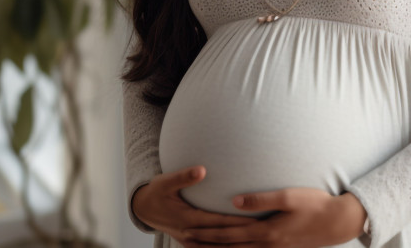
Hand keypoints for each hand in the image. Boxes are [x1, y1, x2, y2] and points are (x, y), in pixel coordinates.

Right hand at [131, 166, 249, 242]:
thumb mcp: (166, 181)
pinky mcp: (192, 243)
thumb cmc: (157, 191)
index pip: (218, 222)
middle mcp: (190, 234)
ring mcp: (190, 241)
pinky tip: (241, 246)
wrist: (144, 208)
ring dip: (237, 245)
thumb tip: (201, 169)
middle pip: (222, 237)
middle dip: (244, 235)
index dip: (237, 222)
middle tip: (265, 231)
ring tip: (259, 242)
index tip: (256, 219)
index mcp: (187, 219)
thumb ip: (183, 176)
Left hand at [182, 187, 366, 246]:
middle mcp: (266, 244)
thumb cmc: (315, 205)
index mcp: (266, 232)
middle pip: (229, 247)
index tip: (187, 230)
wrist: (338, 222)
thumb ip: (260, 199)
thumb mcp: (288, 196)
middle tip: (185, 240)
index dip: (206, 233)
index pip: (228, 233)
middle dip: (205, 244)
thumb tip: (233, 202)